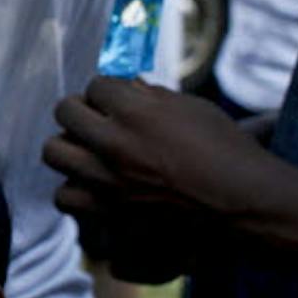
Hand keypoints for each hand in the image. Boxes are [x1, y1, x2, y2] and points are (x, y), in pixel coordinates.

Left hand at [44, 79, 276, 283]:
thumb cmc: (226, 150)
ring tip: (90, 152)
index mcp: (135, 111)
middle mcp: (114, 143)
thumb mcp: (192, 108)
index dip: (108, 90)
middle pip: (65, 111)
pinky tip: (94, 186)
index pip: (95, 85)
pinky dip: (75, 190)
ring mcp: (106, 181)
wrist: (242, 204)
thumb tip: (125, 86)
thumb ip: (151, 96)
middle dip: (81, 110)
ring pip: (54, 152)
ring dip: (71, 148)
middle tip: (96, 119)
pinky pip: (64, 195)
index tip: (118, 99)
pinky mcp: (106, 213)